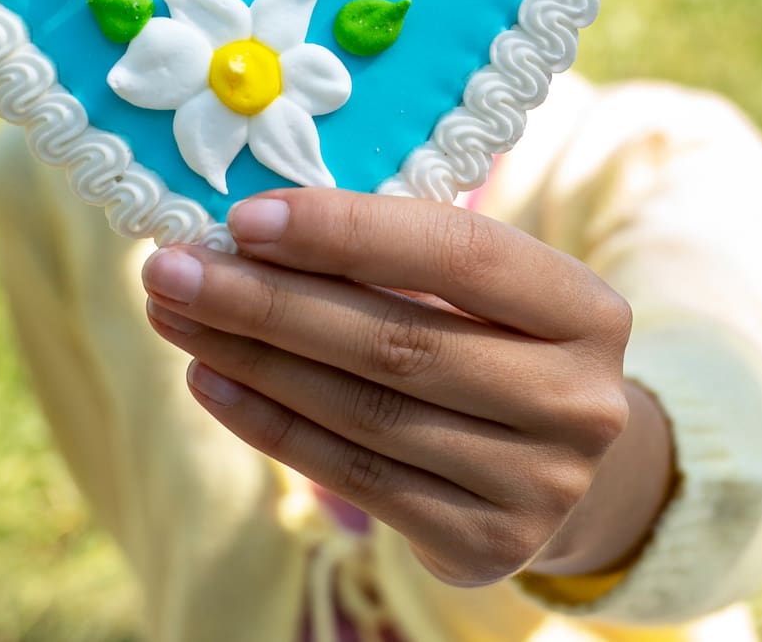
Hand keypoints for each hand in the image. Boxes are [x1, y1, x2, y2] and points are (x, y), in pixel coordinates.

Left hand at [140, 187, 673, 586]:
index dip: (348, 232)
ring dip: (251, 359)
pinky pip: (353, 476)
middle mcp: (578, 401)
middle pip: (397, 341)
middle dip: (268, 300)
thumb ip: (395, 255)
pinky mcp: (485, 544)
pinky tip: (211, 381)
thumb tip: (249, 228)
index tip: (245, 218)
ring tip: (176, 316)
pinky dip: (270, 425)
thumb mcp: (479, 292)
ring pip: (364, 412)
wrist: (565, 470)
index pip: (460, 254)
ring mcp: (538, 483)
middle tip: (174, 268)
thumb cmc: (494, 343)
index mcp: (587, 310)